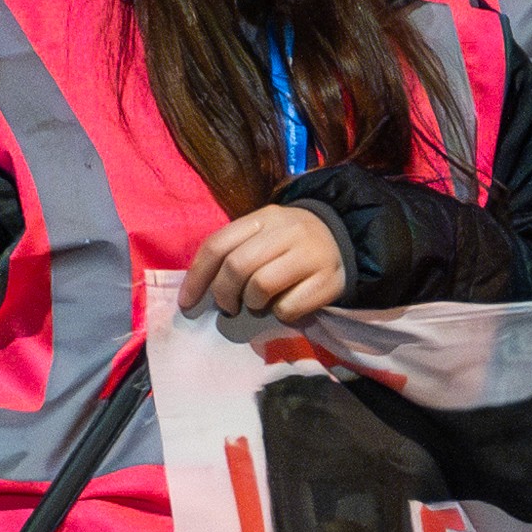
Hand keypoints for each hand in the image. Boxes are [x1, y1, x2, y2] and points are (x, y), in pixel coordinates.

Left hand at [180, 204, 349, 321]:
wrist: (343, 238)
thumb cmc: (289, 244)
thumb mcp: (262, 235)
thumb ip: (233, 251)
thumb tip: (199, 289)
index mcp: (263, 217)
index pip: (218, 244)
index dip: (197, 277)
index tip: (188, 303)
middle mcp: (287, 231)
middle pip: (237, 265)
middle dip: (224, 294)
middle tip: (228, 307)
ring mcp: (310, 254)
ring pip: (262, 285)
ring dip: (252, 304)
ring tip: (258, 305)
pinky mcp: (329, 280)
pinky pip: (289, 306)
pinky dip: (280, 314)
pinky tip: (285, 306)